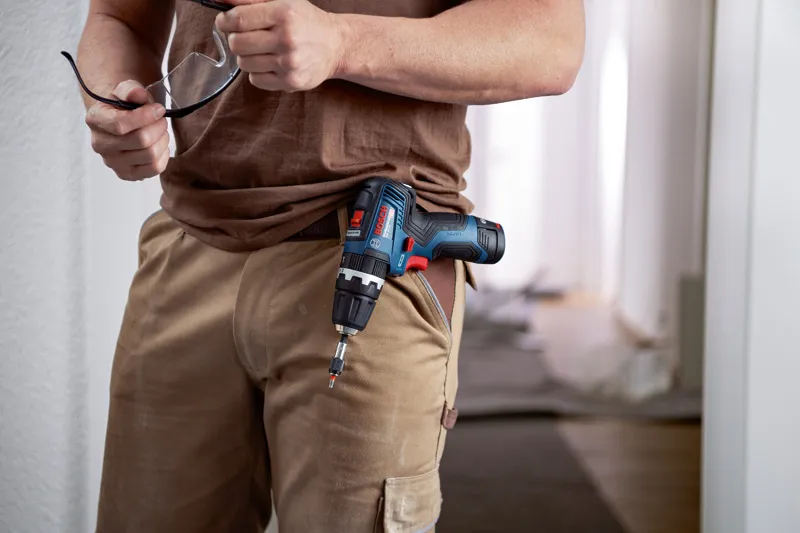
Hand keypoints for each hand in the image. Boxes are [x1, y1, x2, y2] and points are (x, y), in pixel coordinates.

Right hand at [85, 80, 169, 180]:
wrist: (120, 121)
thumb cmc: (123, 105)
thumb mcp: (124, 90)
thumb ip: (130, 89)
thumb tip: (139, 94)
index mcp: (95, 120)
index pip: (120, 125)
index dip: (145, 117)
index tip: (158, 109)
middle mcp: (100, 144)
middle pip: (141, 140)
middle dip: (158, 127)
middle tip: (161, 119)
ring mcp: (113, 163)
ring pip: (150, 155)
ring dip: (162, 140)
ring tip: (160, 131)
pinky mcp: (127, 174)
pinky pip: (155, 169)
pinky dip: (163, 155)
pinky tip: (159, 144)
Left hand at [216, 0, 345, 91]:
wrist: (336, 45)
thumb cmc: (305, 21)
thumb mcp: (282, 1)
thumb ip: (250, 0)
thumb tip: (220, 1)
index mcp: (283, 13)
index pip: (238, 19)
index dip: (224, 21)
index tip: (224, 22)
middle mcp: (287, 39)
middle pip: (237, 43)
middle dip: (235, 39)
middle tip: (245, 36)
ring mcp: (289, 63)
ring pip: (244, 63)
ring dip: (247, 56)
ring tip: (261, 50)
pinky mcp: (290, 81)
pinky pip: (255, 80)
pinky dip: (257, 72)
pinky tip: (269, 63)